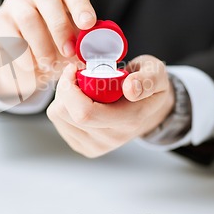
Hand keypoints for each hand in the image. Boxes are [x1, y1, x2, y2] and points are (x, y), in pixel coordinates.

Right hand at [0, 0, 96, 99]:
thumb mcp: (73, 44)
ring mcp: (13, 3)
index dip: (80, 5)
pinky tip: (31, 68)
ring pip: (26, 16)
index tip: (88, 24)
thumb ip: (86, 44)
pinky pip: (7, 34)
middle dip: (59, 25)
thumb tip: (103, 52)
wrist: (24, 60)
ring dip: (41, 44)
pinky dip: (21, 54)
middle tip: (69, 52)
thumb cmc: (55, 46)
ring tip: (49, 65)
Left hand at [46, 55, 174, 157]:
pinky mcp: (83, 146)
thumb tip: (130, 89)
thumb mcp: (155, 72)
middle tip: (77, 72)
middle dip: (64, 87)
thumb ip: (147, 79)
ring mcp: (95, 146)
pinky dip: (62, 105)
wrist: (147, 107)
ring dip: (62, 95)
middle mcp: (111, 138)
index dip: (70, 87)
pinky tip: (78, 98)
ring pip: (58, 116)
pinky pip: (58, 121)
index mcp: (129, 120)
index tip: (75, 67)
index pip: (85, 113)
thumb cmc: (146, 84)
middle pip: (66, 113)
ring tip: (81, 86)